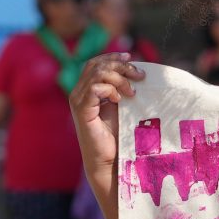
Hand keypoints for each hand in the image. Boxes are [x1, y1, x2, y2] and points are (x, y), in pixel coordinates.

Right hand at [70, 55, 141, 185]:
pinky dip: (110, 89)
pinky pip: (95, 88)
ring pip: (97, 73)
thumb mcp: (121, 106)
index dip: (112, 57)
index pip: (95, 63)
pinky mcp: (82, 111)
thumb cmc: (117, 136)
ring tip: (132, 91)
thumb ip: (121, 89)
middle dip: (120, 66)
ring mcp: (78, 101)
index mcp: (86, 90)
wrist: (109, 160)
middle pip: (96, 65)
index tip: (130, 58)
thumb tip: (135, 71)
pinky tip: (120, 100)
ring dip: (119, 78)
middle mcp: (78, 93)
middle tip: (140, 76)